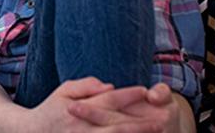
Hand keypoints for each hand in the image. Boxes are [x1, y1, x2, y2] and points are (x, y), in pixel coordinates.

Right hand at [28, 77, 158, 132]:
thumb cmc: (50, 110)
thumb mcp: (63, 91)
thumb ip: (85, 86)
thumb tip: (108, 85)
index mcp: (77, 108)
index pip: (107, 100)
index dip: (127, 95)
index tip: (145, 90)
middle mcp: (82, 127)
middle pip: (117, 125)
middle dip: (141, 122)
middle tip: (164, 119)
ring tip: (158, 131)